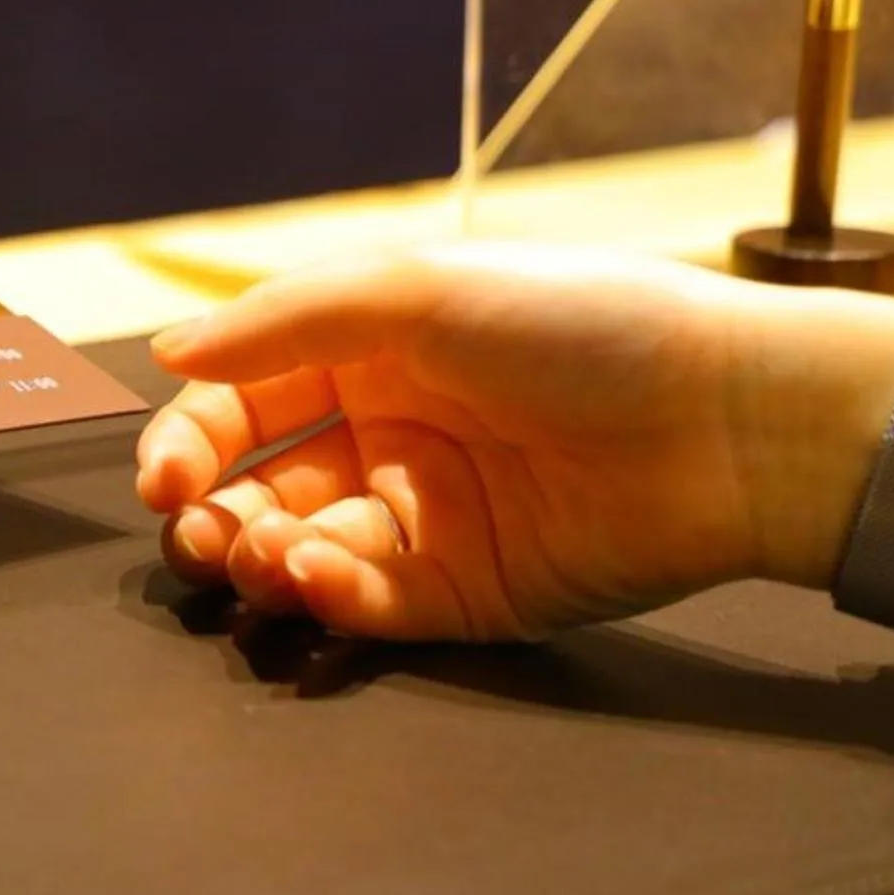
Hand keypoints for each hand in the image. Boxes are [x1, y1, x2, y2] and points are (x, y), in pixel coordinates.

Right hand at [134, 245, 893, 639]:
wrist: (729, 420)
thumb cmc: (584, 326)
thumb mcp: (421, 290)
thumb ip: (286, 322)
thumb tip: (171, 352)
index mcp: (371, 354)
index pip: (245, 402)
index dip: (192, 439)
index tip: (163, 475)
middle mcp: (390, 435)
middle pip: (259, 485)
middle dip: (211, 510)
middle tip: (198, 525)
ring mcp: (428, 519)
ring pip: (302, 553)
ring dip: (262, 554)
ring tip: (262, 548)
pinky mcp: (467, 594)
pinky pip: (370, 604)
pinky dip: (329, 594)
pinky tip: (317, 571)